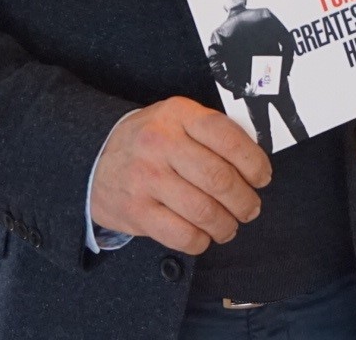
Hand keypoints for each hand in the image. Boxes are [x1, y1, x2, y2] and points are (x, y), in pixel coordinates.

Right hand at [90, 97, 271, 254]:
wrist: (93, 156)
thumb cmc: (148, 140)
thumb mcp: (176, 119)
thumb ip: (210, 133)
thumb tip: (253, 163)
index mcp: (177, 114)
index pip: (228, 137)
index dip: (254, 162)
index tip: (262, 177)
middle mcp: (160, 143)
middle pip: (219, 179)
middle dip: (245, 200)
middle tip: (250, 208)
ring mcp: (146, 178)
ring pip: (204, 211)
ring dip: (226, 225)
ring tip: (229, 226)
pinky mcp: (136, 210)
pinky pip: (182, 235)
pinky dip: (201, 241)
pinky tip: (203, 236)